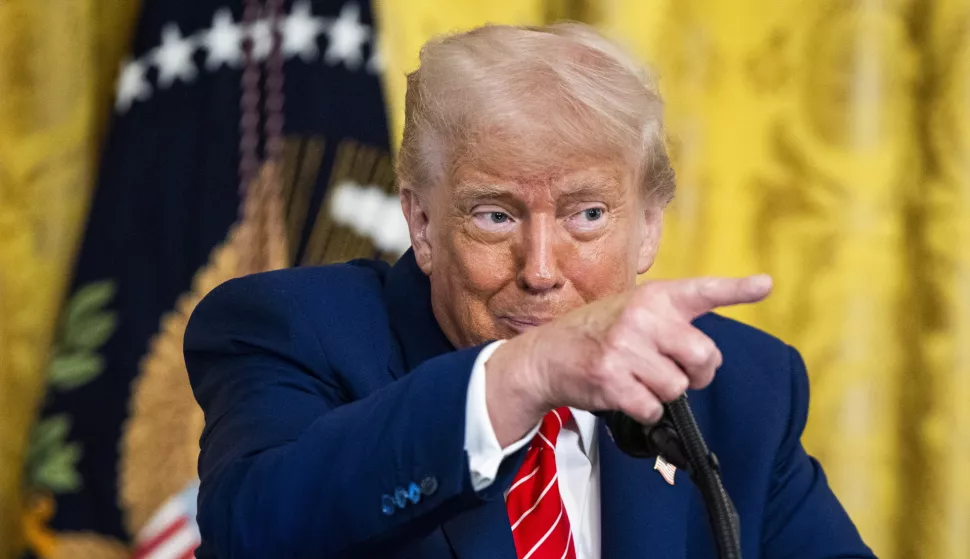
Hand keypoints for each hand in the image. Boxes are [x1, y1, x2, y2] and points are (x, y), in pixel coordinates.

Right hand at [484, 275, 772, 445]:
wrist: (546, 356)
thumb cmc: (596, 335)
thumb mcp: (632, 312)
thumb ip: (669, 323)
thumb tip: (708, 357)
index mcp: (653, 297)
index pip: (703, 291)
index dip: (738, 289)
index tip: (765, 284)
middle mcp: (642, 317)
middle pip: (705, 356)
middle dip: (698, 375)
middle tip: (679, 374)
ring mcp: (625, 347)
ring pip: (677, 387)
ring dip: (662, 393)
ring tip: (637, 379)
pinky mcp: (611, 378)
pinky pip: (652, 409)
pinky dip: (642, 410)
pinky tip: (623, 393)